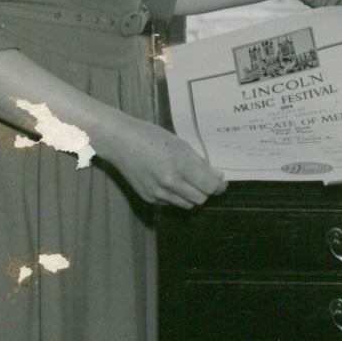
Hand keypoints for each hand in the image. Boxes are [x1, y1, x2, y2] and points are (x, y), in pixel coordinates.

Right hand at [99, 116, 227, 208]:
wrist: (119, 142)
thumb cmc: (150, 136)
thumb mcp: (178, 143)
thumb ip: (199, 162)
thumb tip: (216, 176)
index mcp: (178, 165)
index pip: (209, 186)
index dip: (219, 186)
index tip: (222, 182)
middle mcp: (168, 183)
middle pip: (200, 199)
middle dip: (205, 190)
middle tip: (203, 179)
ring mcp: (157, 193)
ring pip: (186, 204)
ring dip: (192, 195)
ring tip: (186, 180)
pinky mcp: (148, 199)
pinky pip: (171, 203)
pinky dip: (177, 196)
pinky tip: (170, 182)